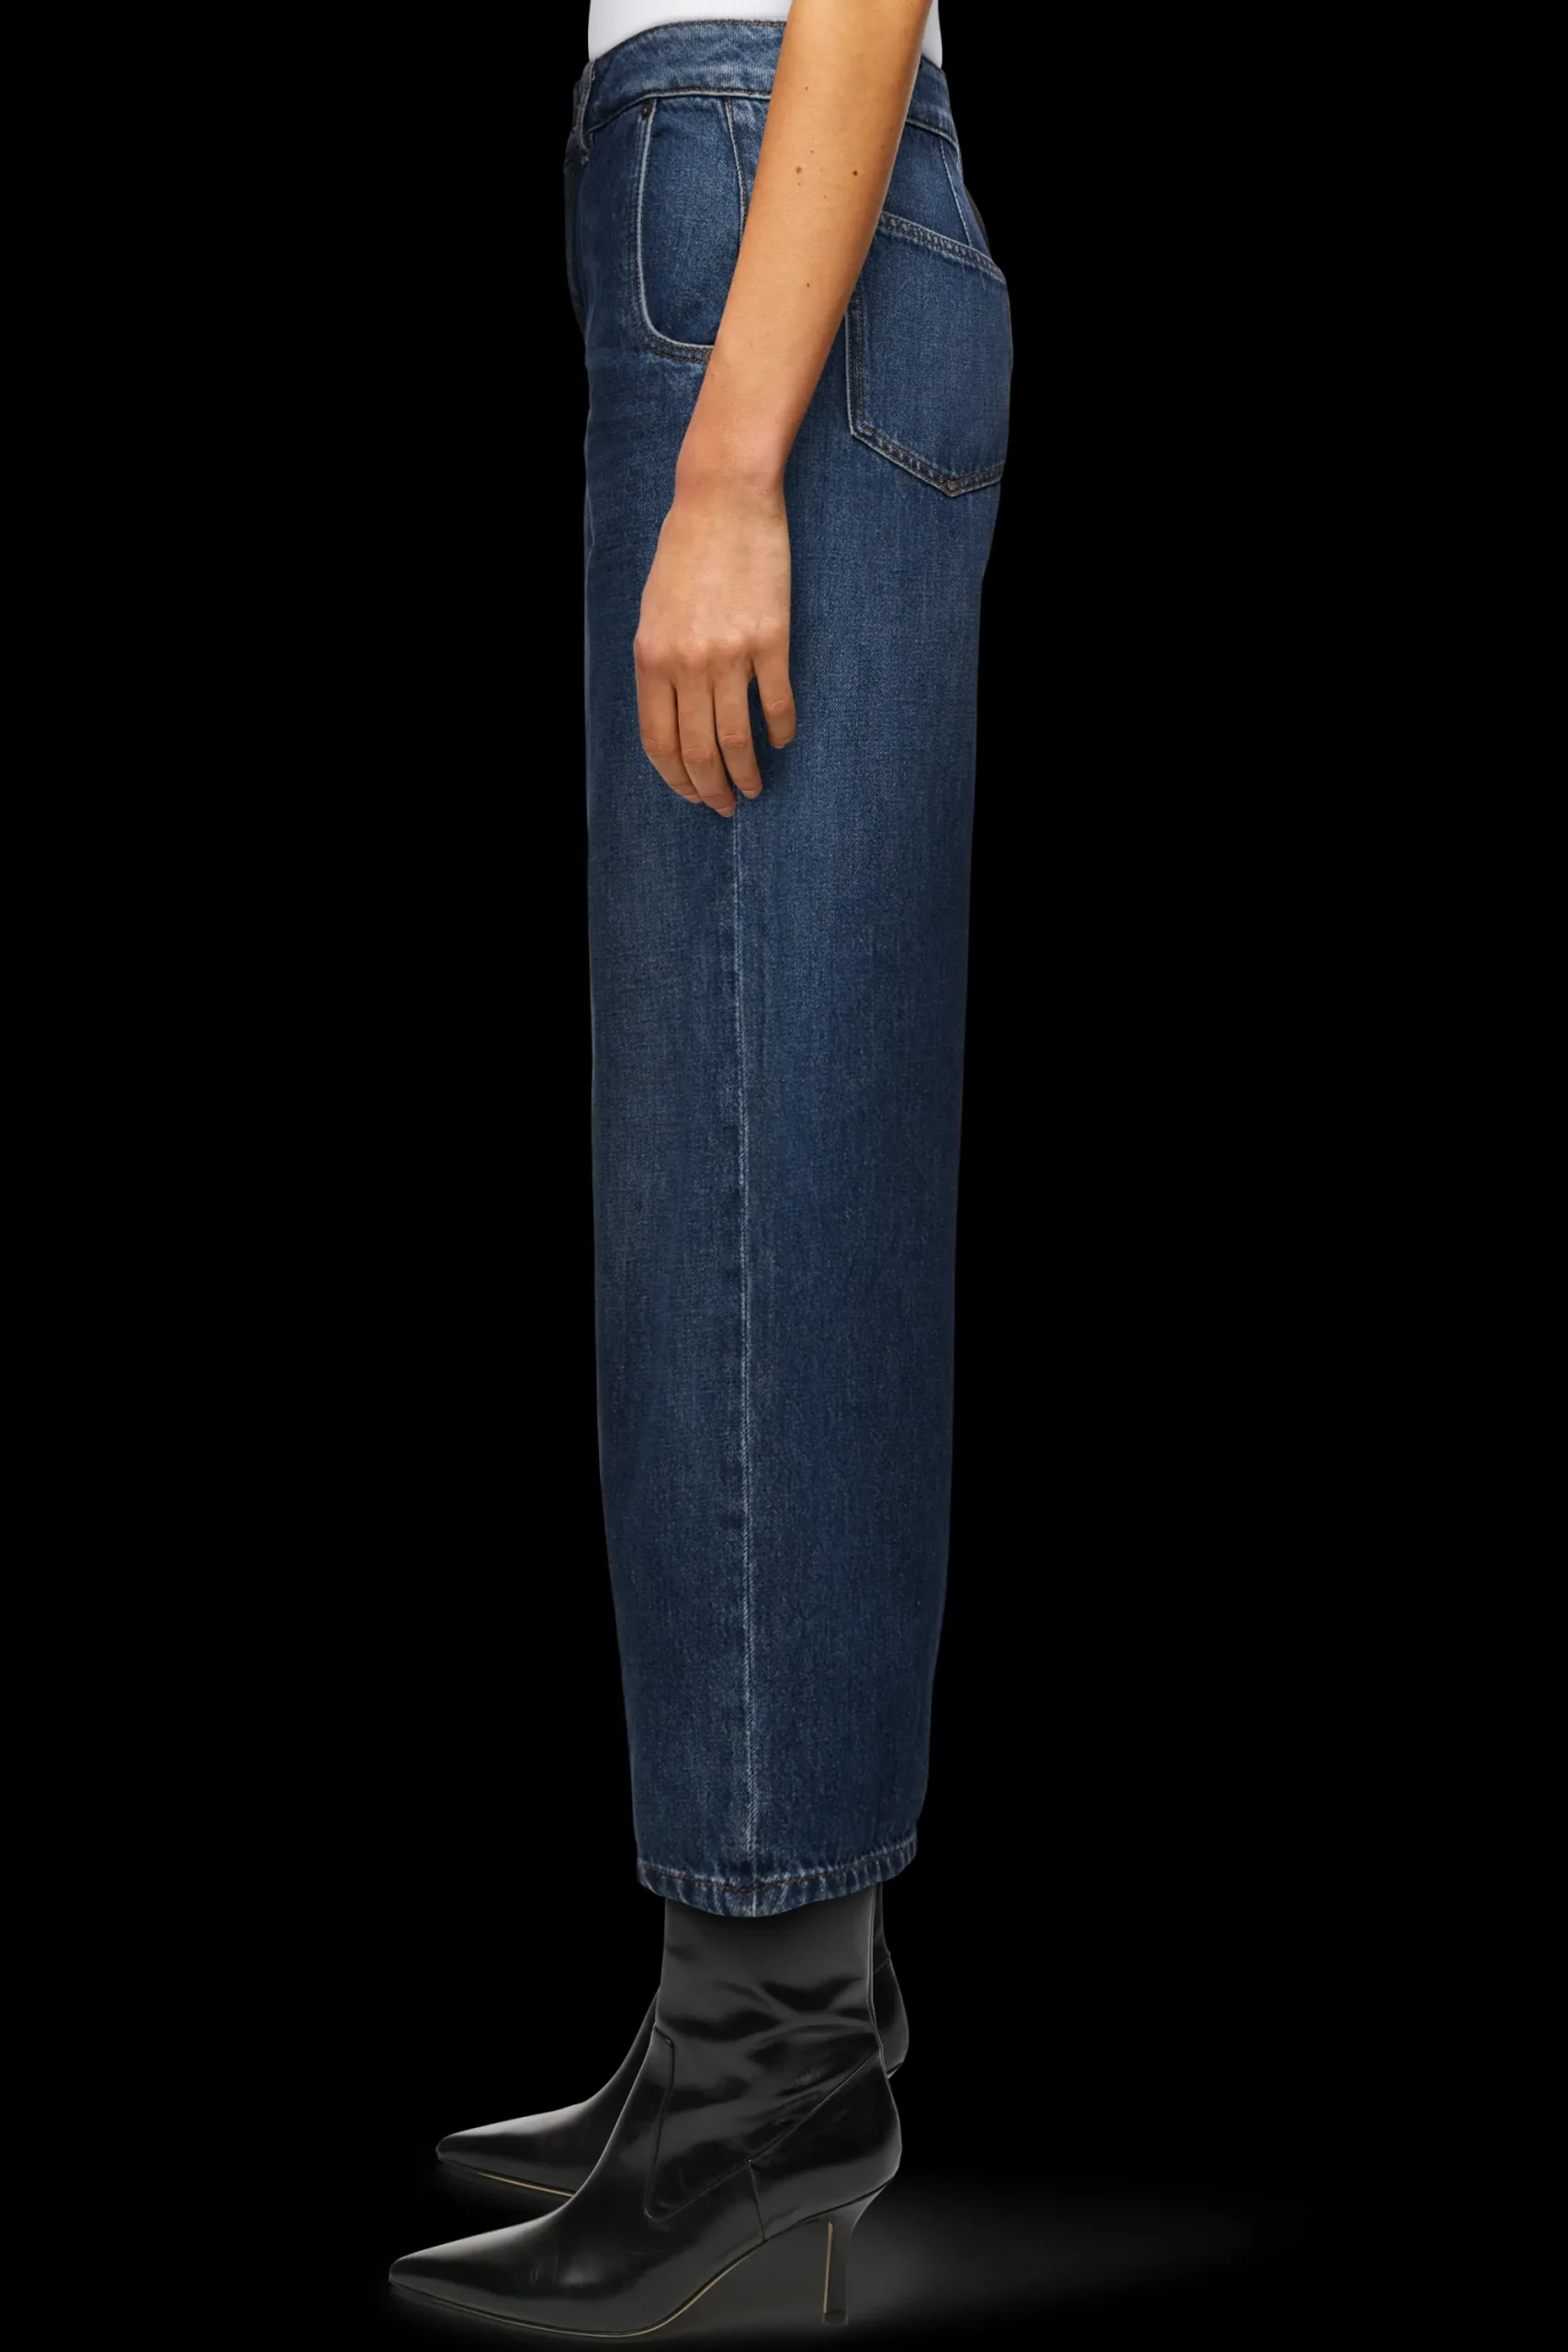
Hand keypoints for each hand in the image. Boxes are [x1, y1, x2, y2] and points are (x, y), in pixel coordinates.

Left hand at [633, 474, 796, 815]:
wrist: (723, 500)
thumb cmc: (685, 552)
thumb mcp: (653, 612)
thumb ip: (659, 666)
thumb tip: (673, 719)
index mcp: (652, 658)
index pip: (660, 743)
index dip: (676, 780)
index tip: (692, 796)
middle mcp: (687, 663)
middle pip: (698, 751)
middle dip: (711, 789)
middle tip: (726, 806)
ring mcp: (730, 654)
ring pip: (737, 738)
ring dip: (746, 773)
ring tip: (754, 787)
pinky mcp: (771, 640)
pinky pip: (776, 704)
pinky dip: (780, 731)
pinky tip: (781, 742)